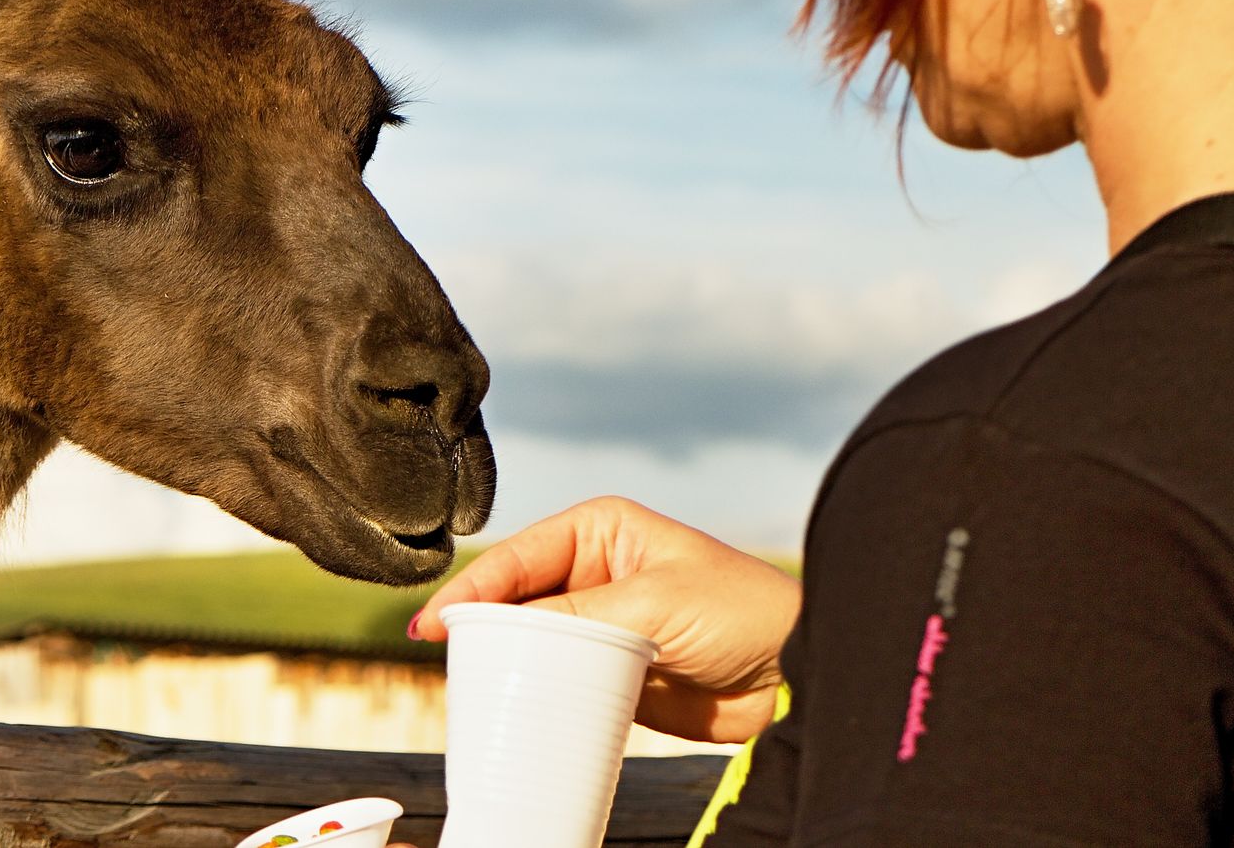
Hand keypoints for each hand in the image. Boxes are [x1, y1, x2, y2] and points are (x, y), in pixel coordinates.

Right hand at [411, 496, 799, 743]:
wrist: (798, 674)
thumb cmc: (741, 611)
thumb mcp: (653, 601)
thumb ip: (575, 614)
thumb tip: (503, 628)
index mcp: (599, 530)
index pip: (518, 557)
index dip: (472, 589)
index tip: (435, 621)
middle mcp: (593, 571)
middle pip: (515, 599)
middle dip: (478, 624)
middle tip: (441, 655)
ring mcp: (600, 623)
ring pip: (531, 641)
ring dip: (502, 660)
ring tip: (465, 682)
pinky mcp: (611, 671)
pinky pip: (557, 679)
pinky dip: (532, 691)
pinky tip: (509, 703)